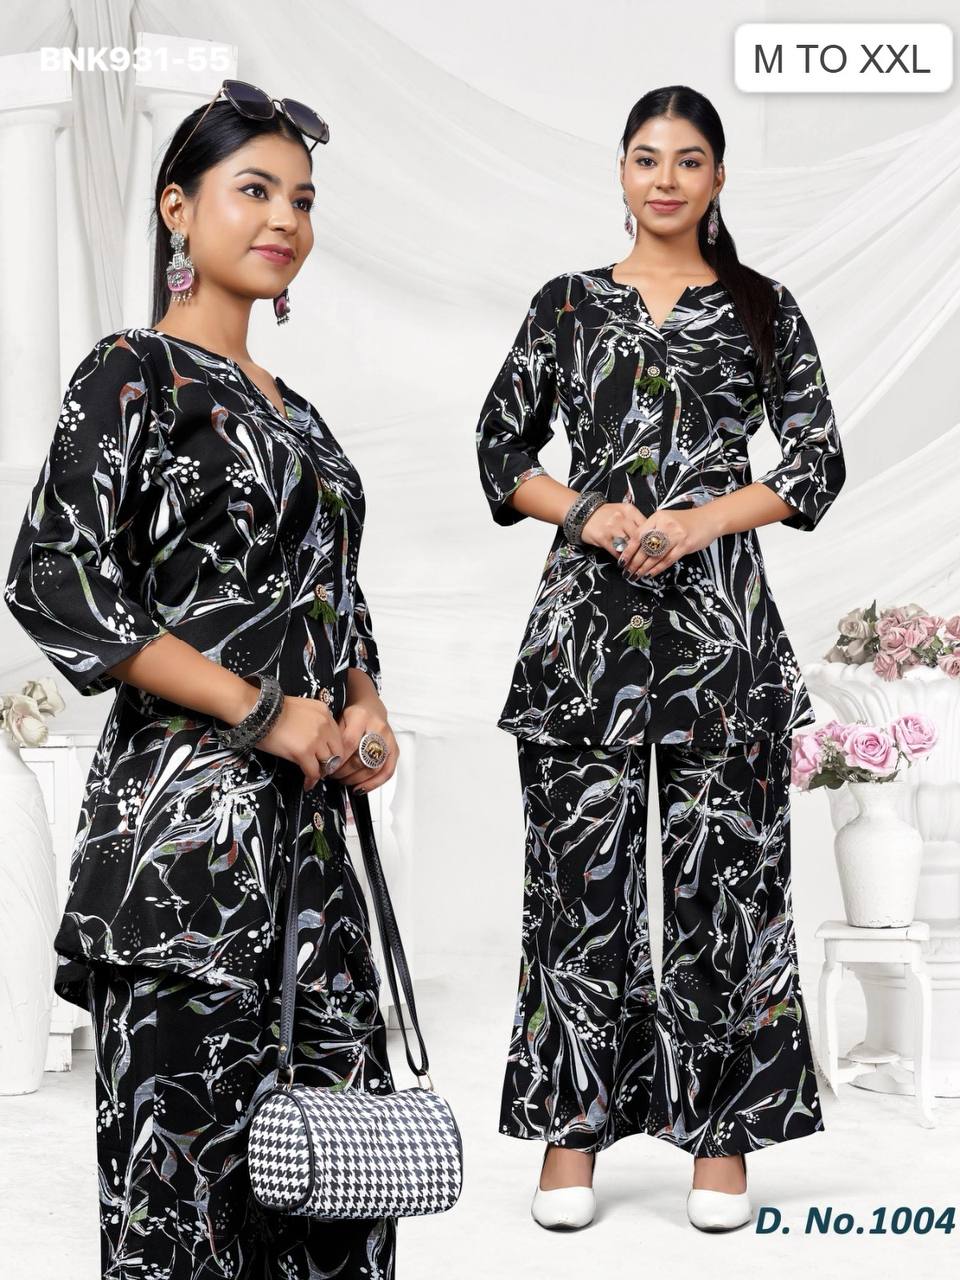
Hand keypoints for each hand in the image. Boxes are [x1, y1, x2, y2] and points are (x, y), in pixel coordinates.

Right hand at [254, 694, 345, 790]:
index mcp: (324, 712)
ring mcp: (315, 738)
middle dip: (331, 762)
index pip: (337, 735)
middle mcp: (324, 724)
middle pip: (338, 750)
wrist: (256, 711)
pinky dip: (311, 780)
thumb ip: (312, 721)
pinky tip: (307, 784)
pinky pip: (314, 772)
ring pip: (328, 763)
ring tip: (313, 776)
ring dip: (321, 772)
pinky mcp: (304, 752)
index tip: (325, 756)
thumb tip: (314, 739)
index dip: (332, 749)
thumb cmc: (271, 711)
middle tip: (322, 769)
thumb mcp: (300, 708)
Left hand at [328, 702, 398, 795]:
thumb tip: (326, 760)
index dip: (338, 759)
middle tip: (333, 775)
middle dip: (345, 772)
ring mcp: (388, 740)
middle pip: (362, 758)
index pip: (349, 743)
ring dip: (356, 780)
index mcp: (361, 717)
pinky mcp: (394, 750)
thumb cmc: (354, 714)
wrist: (371, 708)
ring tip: (344, 781)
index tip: (328, 767)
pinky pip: (387, 772)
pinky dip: (373, 784)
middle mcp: (378, 728)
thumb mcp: (339, 718)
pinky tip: (361, 788)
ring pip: (374, 768)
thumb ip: (334, 737)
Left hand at [581, 502, 722, 577]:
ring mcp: (676, 535)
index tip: (621, 561)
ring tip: (636, 575)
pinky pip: (668, 559)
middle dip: (634, 562)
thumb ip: (653, 530)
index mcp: (657, 517)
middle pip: (645, 547)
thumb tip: (636, 547)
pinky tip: (650, 573)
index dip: (628, 550)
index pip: (638, 535)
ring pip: (655, 555)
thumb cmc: (686, 521)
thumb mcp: (667, 519)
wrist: (710, 519)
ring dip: (644, 568)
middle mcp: (665, 525)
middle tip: (627, 572)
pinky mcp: (685, 545)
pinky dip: (657, 568)